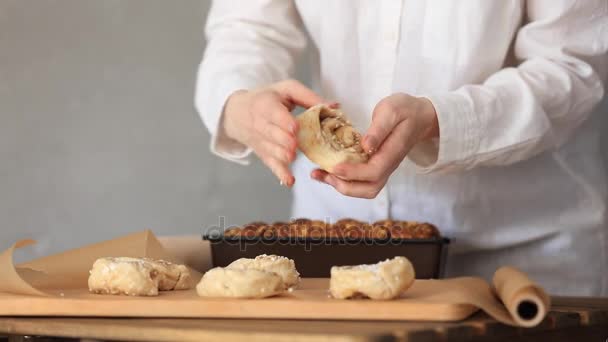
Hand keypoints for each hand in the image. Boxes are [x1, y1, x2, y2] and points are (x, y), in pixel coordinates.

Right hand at [223, 79, 323, 186]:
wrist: (237, 114)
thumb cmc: (267, 98)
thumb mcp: (286, 90)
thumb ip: (309, 98)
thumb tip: (335, 107)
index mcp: (267, 105)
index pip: (274, 114)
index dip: (284, 122)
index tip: (294, 127)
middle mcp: (261, 124)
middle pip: (273, 135)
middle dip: (285, 141)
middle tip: (295, 145)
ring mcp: (262, 142)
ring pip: (272, 151)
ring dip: (282, 156)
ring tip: (292, 157)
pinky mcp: (264, 154)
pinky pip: (271, 165)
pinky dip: (280, 174)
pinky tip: (289, 181)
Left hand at [311, 93, 438, 197]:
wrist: (420, 116)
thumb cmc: (405, 110)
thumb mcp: (392, 110)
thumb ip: (379, 129)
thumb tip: (366, 146)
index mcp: (393, 152)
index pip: (374, 172)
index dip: (353, 173)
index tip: (334, 167)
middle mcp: (389, 165)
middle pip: (369, 188)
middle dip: (343, 185)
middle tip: (321, 173)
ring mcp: (384, 168)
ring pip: (365, 189)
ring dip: (341, 186)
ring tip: (320, 175)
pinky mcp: (376, 167)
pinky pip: (361, 181)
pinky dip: (343, 180)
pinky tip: (328, 170)